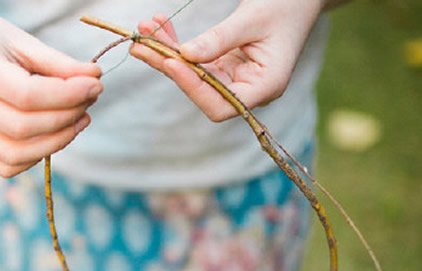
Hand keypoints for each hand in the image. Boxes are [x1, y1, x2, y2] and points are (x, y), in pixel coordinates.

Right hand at [0, 8, 101, 176]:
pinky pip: (6, 166)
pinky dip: (37, 156)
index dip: (66, 96)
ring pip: (14, 154)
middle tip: (89, 102)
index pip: (25, 94)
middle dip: (66, 118)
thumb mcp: (28, 42)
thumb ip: (61, 63)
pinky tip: (56, 135)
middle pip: (22, 128)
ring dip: (57, 142)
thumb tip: (95, 78)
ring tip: (79, 120)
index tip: (95, 86)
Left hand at [130, 0, 323, 120]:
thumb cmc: (286, 5)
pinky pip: (194, 59)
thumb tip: (184, 55)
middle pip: (201, 90)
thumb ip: (219, 39)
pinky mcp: (223, 66)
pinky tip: (158, 26)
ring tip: (144, 29)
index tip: (170, 61)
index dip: (194, 87)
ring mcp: (234, 79)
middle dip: (169, 65)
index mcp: (265, 87)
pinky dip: (175, 43)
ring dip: (165, 52)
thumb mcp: (253, 19)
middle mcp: (248, 89)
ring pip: (192, 74)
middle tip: (141, 43)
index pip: (221, 103)